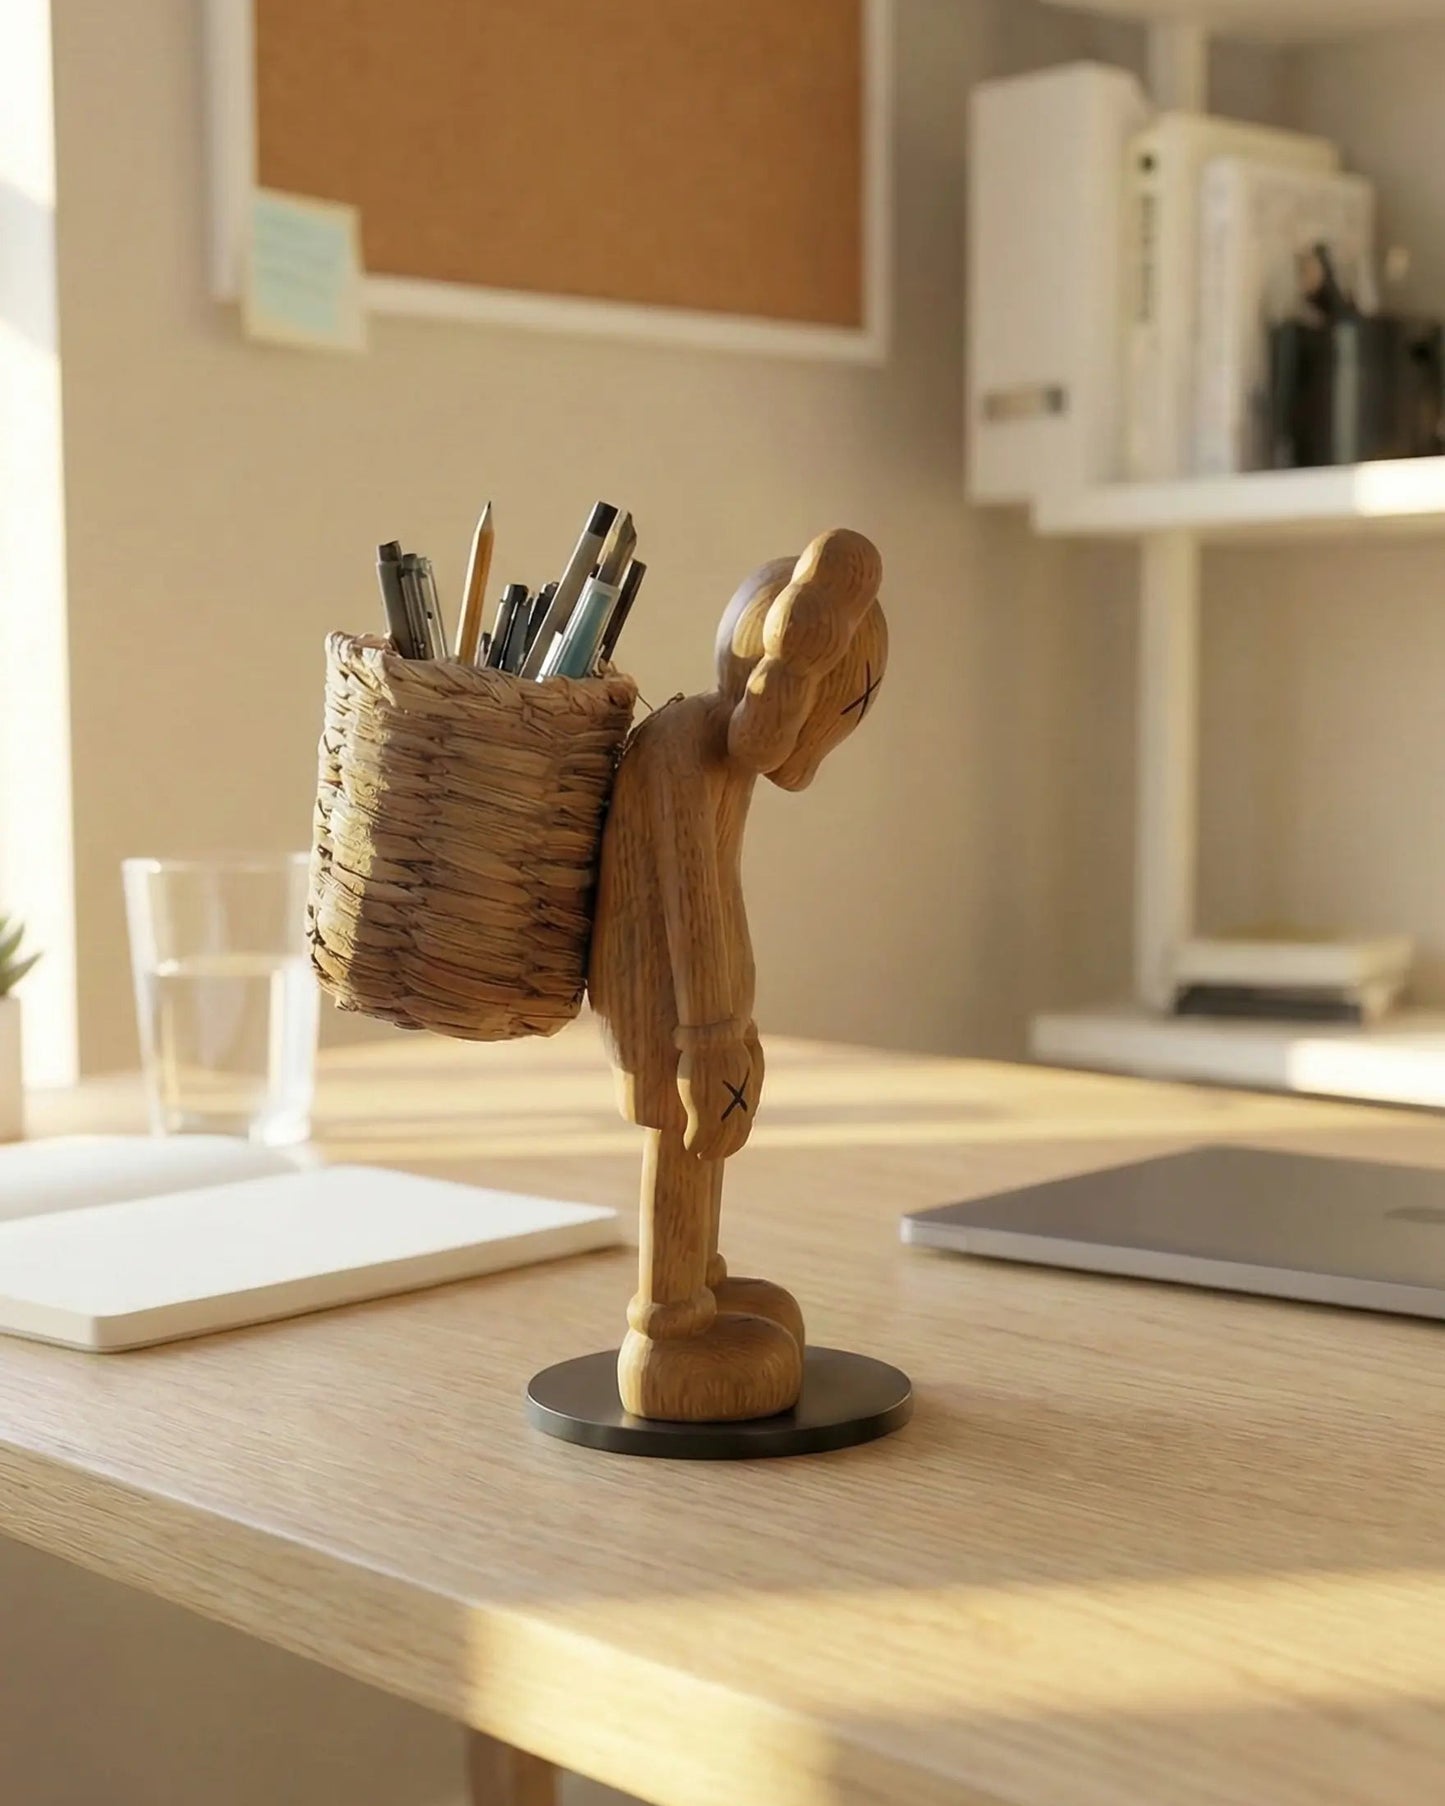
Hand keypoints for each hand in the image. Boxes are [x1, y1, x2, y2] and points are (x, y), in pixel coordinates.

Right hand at [677, 1027, 763, 1159]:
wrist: (712, 1034)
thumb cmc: (724, 1034)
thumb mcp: (740, 1042)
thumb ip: (740, 1047)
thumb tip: (745, 1034)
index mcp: (749, 1090)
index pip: (746, 1118)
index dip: (737, 1132)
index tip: (729, 1140)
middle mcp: (740, 1105)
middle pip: (734, 1135)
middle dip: (724, 1147)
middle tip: (711, 1153)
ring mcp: (723, 1111)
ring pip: (718, 1141)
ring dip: (708, 1151)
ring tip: (698, 1154)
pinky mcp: (703, 1113)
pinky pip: (699, 1138)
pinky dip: (694, 1145)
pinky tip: (688, 1148)